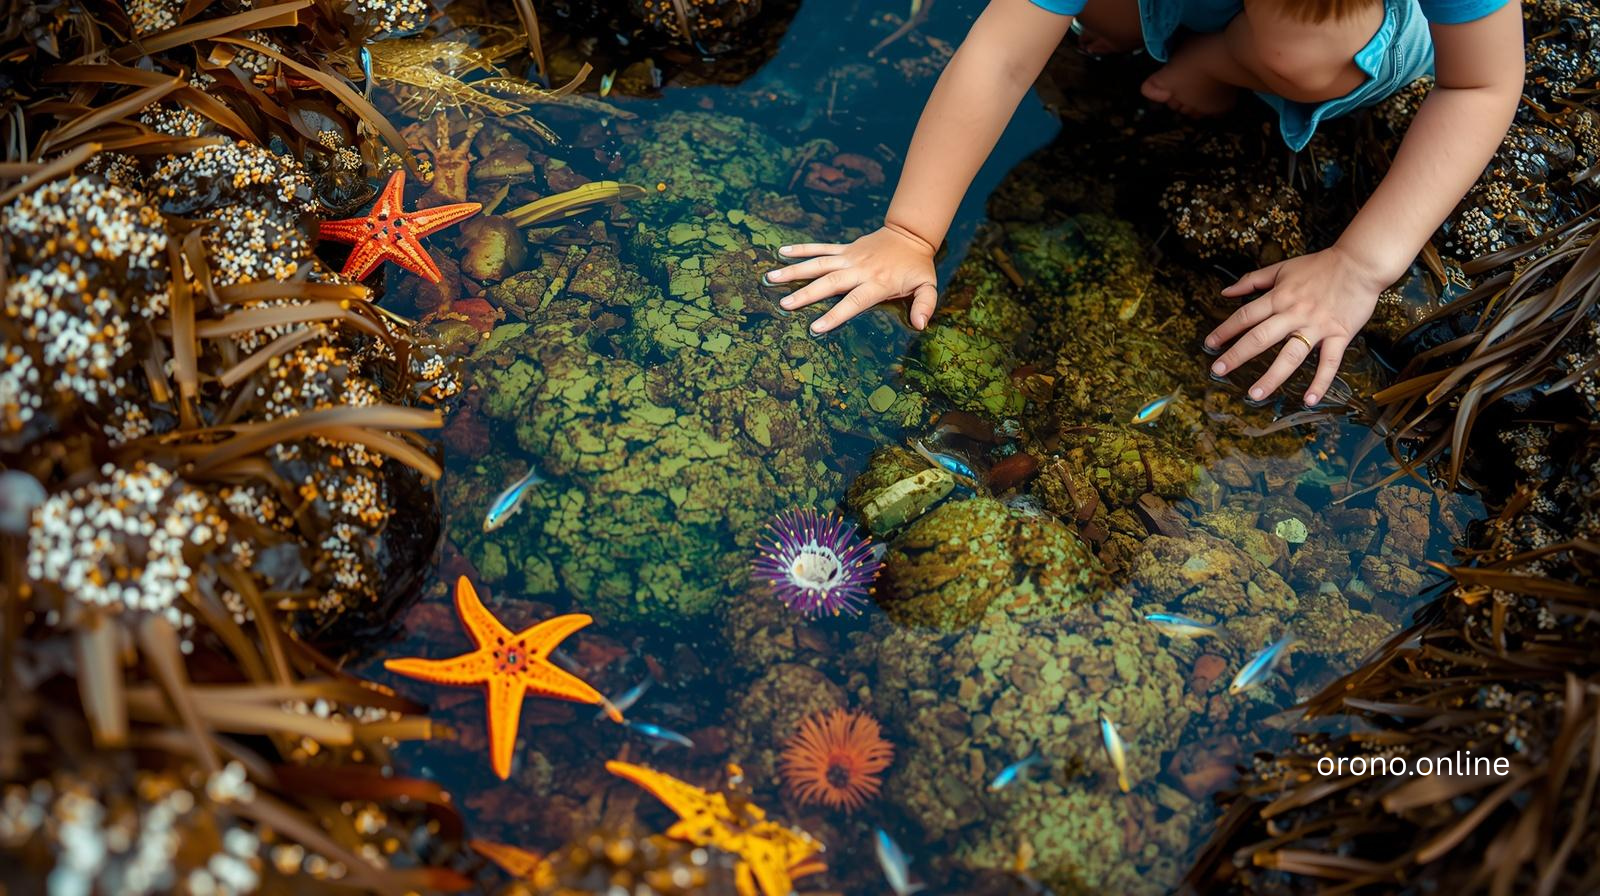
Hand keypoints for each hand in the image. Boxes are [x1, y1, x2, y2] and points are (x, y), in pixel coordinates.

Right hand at [765, 223, 938, 333]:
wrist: (910, 234)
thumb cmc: (917, 266)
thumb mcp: (928, 286)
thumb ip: (925, 305)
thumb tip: (920, 325)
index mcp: (877, 283)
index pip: (854, 302)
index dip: (835, 315)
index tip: (816, 327)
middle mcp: (860, 270)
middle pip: (829, 283)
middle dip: (806, 294)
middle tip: (783, 305)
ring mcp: (850, 257)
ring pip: (818, 264)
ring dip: (794, 271)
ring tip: (771, 278)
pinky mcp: (845, 249)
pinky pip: (820, 248)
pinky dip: (801, 249)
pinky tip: (781, 252)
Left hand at [1204, 244, 1388, 405]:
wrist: (1360, 263)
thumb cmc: (1320, 265)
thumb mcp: (1282, 268)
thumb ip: (1252, 280)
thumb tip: (1226, 291)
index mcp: (1279, 297)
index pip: (1246, 316)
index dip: (1225, 331)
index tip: (1209, 345)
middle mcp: (1294, 314)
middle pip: (1260, 338)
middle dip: (1237, 356)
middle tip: (1218, 371)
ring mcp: (1317, 326)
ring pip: (1290, 355)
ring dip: (1271, 377)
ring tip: (1254, 395)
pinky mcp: (1339, 335)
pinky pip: (1329, 362)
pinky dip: (1320, 382)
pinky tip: (1308, 400)